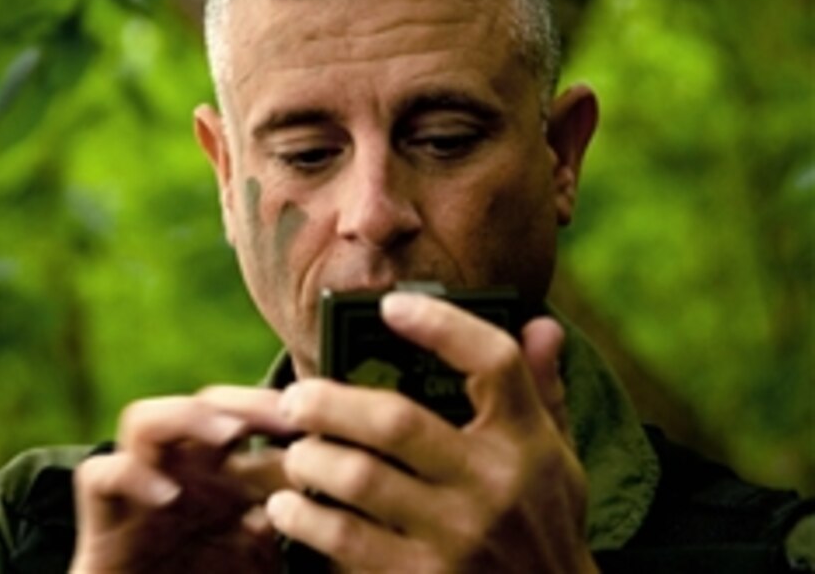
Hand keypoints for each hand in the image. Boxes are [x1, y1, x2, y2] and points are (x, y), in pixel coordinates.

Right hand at [69, 386, 297, 573]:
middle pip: (199, 405)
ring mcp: (136, 489)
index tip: (318, 421)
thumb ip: (284, 520)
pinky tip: (168, 496)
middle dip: (243, 403)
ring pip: (143, 419)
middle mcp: (175, 471)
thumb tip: (324, 485)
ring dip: (187, 419)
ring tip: (228, 435)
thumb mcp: (257, 556)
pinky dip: (131, 476)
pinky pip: (101, 474)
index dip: (279, 412)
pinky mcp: (101, 519)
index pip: (243, 416)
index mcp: (215, 474)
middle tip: (283, 418)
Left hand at [267, 292, 596, 572]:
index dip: (441, 325)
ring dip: (310, 460)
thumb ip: (542, 390)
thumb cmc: (544, 524)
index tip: (391, 306)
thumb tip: (541, 322)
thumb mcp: (557, 459)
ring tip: (296, 453)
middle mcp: (493, 484)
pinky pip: (346, 541)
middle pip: (396, 421)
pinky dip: (306, 519)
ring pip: (359, 478)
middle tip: (296, 399)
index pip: (493, 361)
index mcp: (526, 440)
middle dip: (330, 402)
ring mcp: (458, 536)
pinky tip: (290, 506)